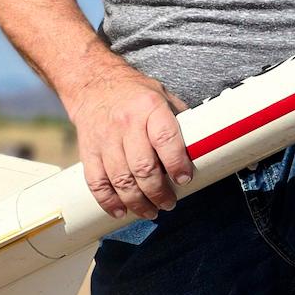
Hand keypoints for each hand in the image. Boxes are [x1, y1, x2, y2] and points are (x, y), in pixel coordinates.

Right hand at [63, 56, 192, 219]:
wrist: (94, 83)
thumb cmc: (136, 94)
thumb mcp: (163, 97)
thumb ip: (180, 121)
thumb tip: (206, 145)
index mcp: (150, 107)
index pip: (165, 138)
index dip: (176, 163)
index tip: (184, 180)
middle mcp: (126, 123)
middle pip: (142, 166)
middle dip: (157, 191)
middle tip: (168, 203)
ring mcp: (105, 138)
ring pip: (120, 178)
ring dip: (137, 201)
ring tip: (150, 211)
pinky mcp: (88, 150)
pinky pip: (96, 181)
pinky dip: (108, 200)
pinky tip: (121, 211)